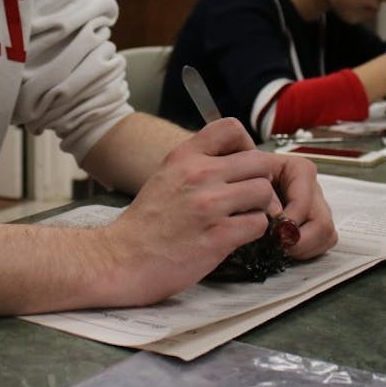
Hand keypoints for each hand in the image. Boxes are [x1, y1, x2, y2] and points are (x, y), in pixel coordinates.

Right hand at [102, 119, 334, 305]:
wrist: (122, 258)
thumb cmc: (145, 223)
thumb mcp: (165, 177)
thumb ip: (196, 166)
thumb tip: (232, 164)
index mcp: (184, 156)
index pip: (231, 128)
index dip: (246, 146)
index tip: (241, 166)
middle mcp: (198, 174)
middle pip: (259, 162)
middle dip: (261, 180)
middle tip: (250, 198)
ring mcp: (209, 204)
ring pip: (264, 192)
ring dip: (261, 208)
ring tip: (244, 219)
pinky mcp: (218, 235)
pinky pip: (259, 224)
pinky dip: (254, 232)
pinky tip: (237, 237)